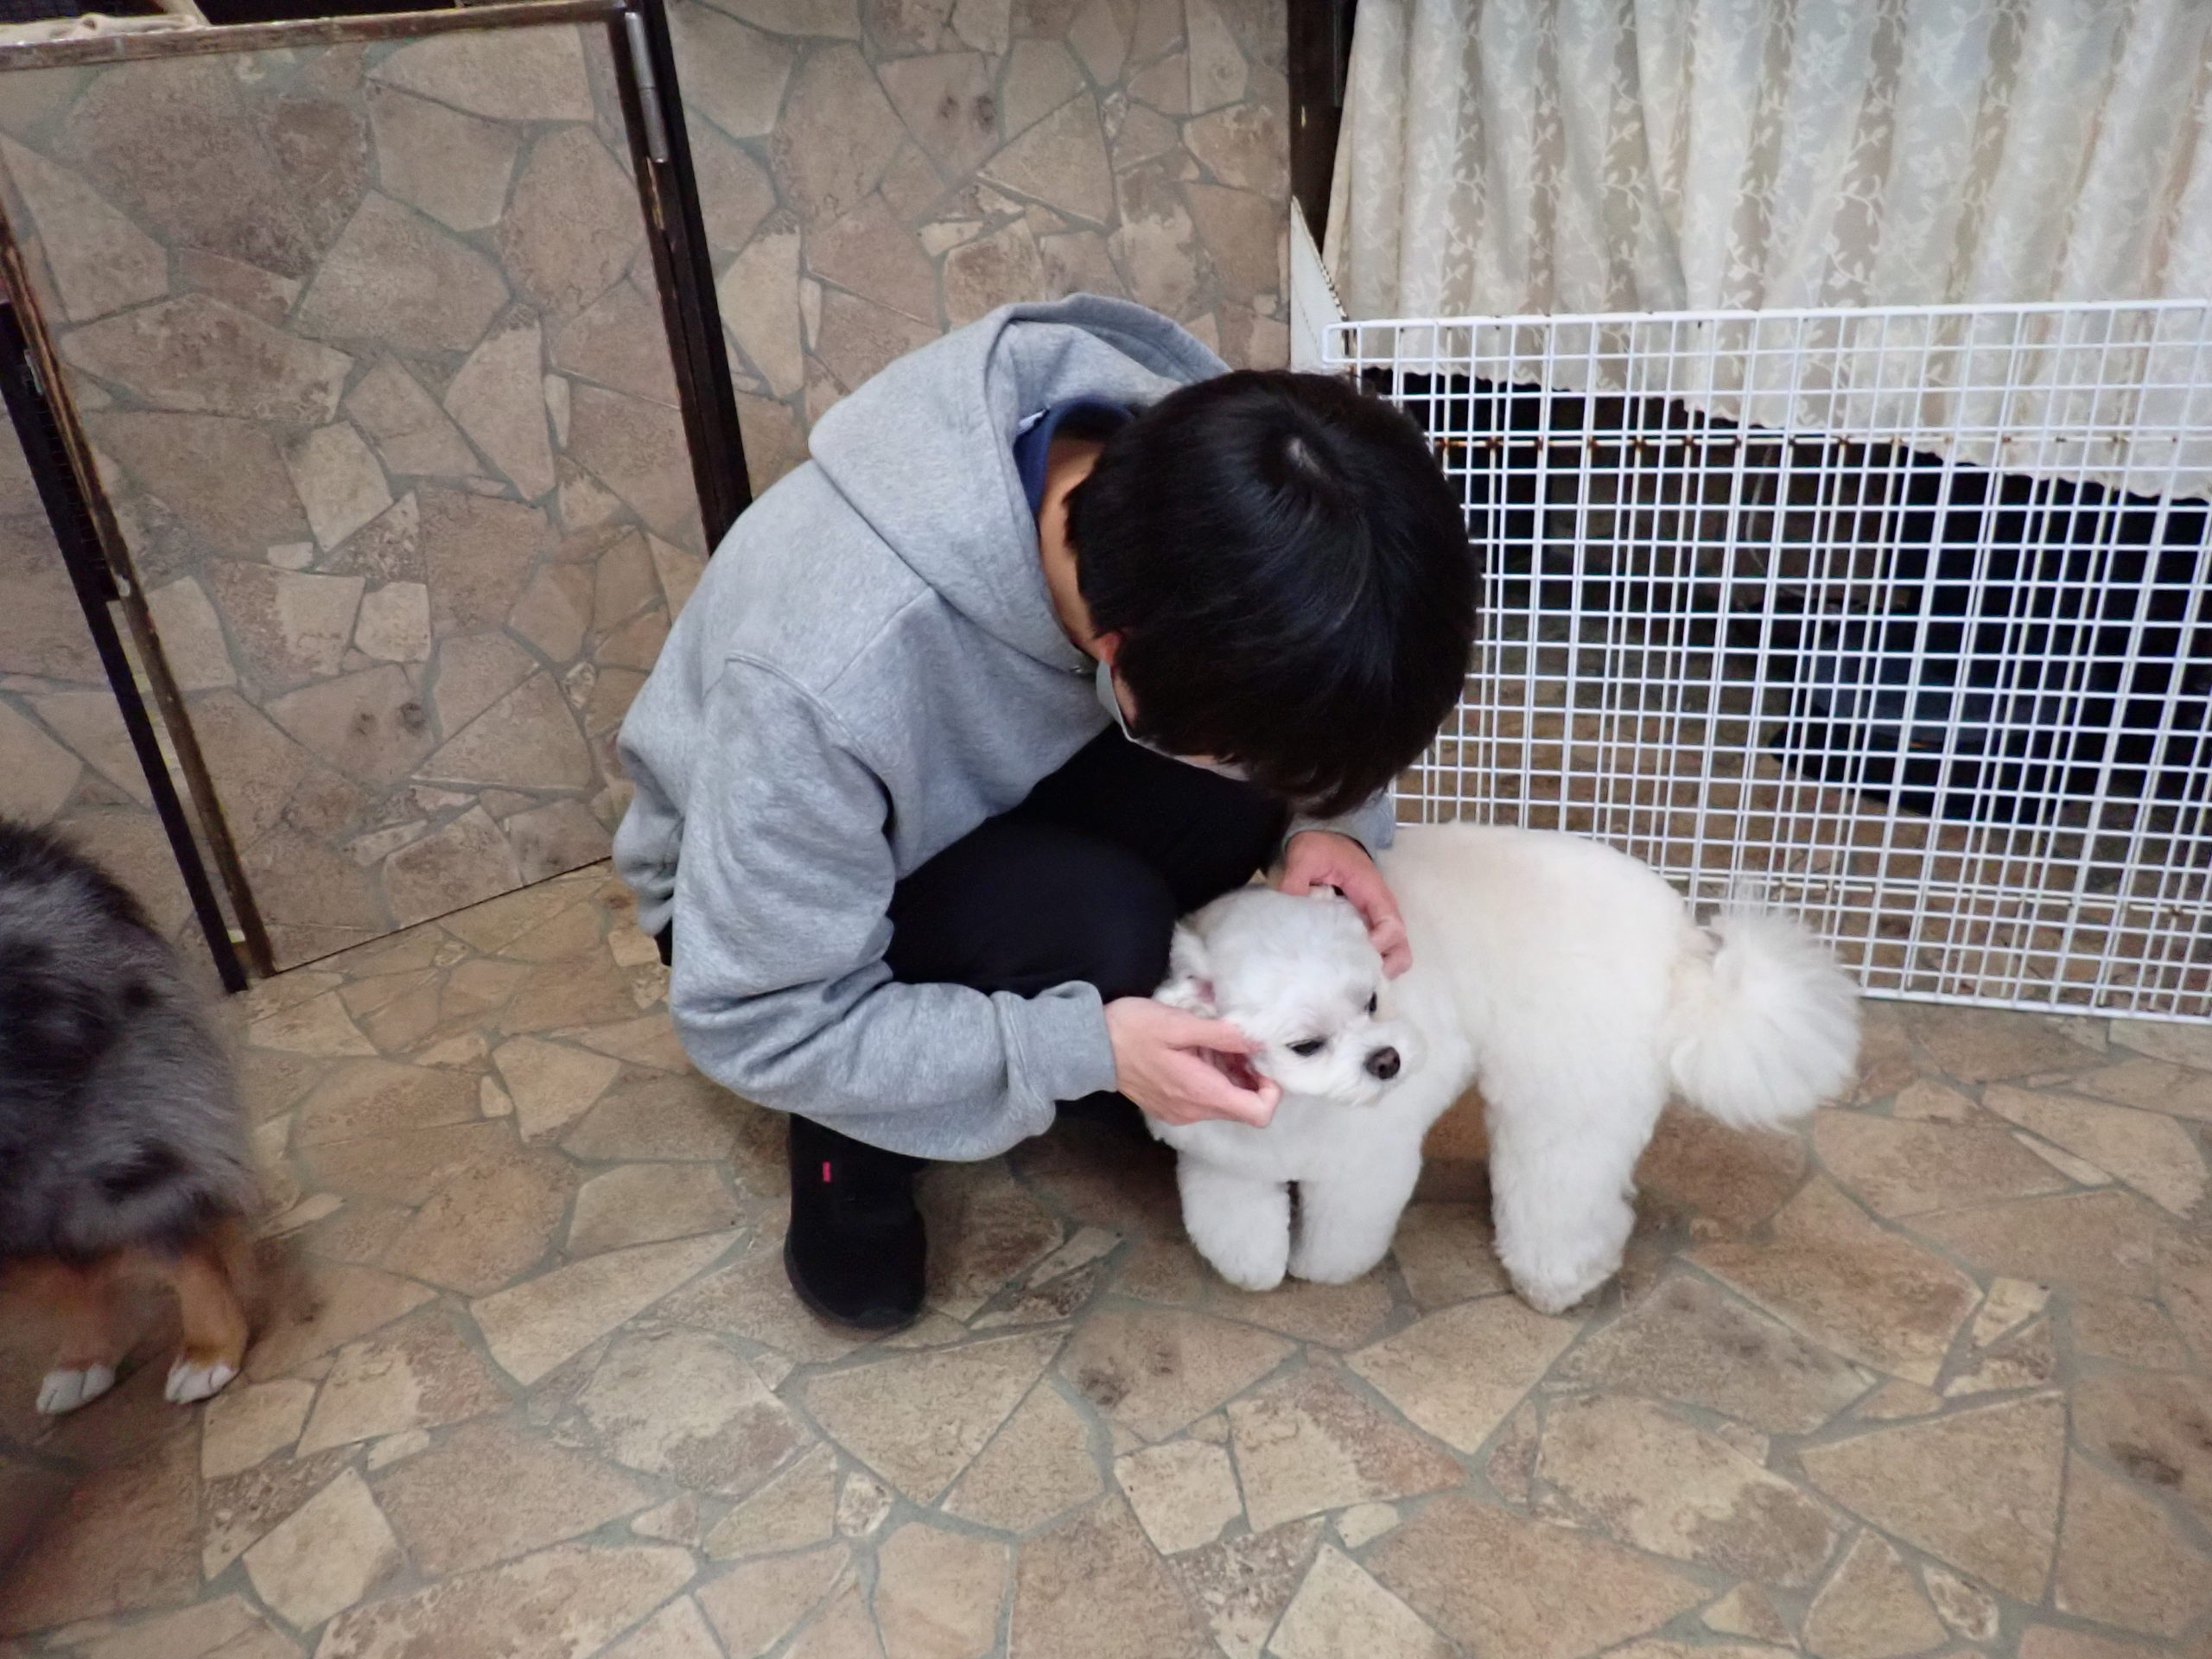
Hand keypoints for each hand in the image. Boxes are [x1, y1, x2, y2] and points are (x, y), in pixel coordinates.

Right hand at [1104, 998, 1280, 1127]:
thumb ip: (1222, 1035)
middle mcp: (1194, 1112)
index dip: (1271, 1089)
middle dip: (1250, 1077)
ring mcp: (1181, 1113)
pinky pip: (1204, 1099)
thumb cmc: (1132, 1029)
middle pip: (1244, 1107)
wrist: (1089, 1046)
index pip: (1259, 1113)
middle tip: (1239, 1044)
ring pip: (1224, 1102)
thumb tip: (1258, 1041)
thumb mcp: (1179, 1023)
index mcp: (1201, 1093)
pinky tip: (1198, 1053)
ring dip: (1231, 1075)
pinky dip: (1212, 1079)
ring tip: (1216, 1043)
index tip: (1262, 1061)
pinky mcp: (1170, 1107)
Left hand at [1277, 831, 1411, 975]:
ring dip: (1376, 971)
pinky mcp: (1366, 928)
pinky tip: (1341, 974)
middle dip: (1384, 968)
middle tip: (1355, 980)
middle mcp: (1381, 910)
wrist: (1327, 839)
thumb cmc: (1321, 847)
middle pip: (1400, 948)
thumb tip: (1288, 912)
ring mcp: (1375, 921)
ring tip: (1347, 981)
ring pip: (1392, 954)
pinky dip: (1366, 966)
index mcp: (1372, 891)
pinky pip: (1377, 952)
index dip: (1378, 946)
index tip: (1352, 956)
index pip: (1391, 926)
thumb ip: (1295, 881)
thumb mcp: (1306, 856)